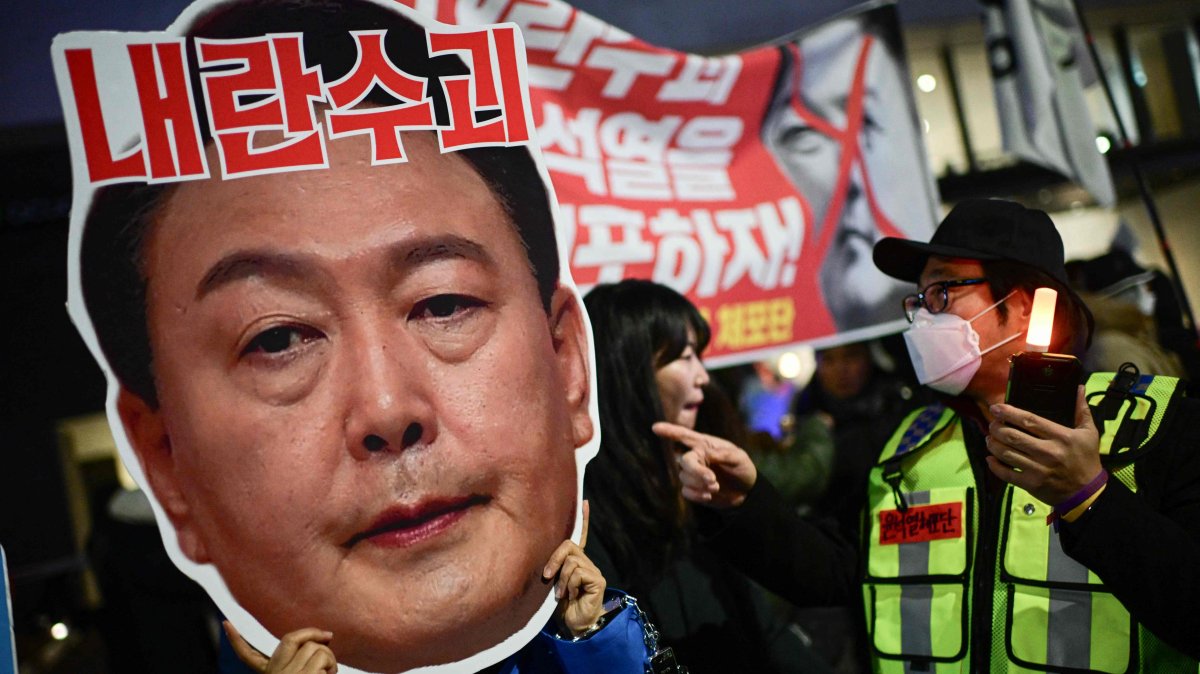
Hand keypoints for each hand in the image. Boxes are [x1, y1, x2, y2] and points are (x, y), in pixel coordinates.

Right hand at [223, 621, 336, 673]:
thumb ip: (299, 661)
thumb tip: (324, 637)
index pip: (247, 656)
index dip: (235, 640)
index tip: (226, 624)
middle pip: (292, 639)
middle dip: (314, 636)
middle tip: (327, 640)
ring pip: (314, 647)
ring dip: (330, 658)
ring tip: (330, 672)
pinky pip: (323, 659)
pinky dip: (332, 667)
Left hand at [542, 500, 605, 636]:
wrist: (572, 626)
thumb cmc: (559, 606)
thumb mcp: (551, 583)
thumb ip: (551, 568)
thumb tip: (538, 558)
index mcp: (575, 561)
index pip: (580, 536)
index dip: (582, 519)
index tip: (584, 500)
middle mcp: (586, 563)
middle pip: (568, 545)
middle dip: (554, 559)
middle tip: (546, 576)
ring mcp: (593, 571)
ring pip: (571, 561)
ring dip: (561, 579)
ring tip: (560, 594)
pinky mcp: (597, 580)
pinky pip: (578, 572)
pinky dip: (569, 584)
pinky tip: (571, 595)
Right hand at [653, 421, 756, 508]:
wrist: (745, 491)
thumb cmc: (742, 468)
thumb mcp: (738, 458)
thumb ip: (722, 454)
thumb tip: (706, 455)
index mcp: (704, 445)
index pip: (684, 436)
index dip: (670, 431)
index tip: (655, 427)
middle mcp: (695, 457)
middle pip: (685, 462)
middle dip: (697, 472)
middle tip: (713, 481)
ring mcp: (692, 473)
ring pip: (685, 478)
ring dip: (700, 484)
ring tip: (716, 487)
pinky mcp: (693, 489)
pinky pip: (686, 492)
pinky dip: (697, 495)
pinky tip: (709, 496)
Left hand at [985, 386, 1102, 505]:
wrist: (1088, 493)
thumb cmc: (1086, 460)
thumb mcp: (1089, 433)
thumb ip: (1082, 410)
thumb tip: (1079, 388)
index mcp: (1061, 437)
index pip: (1030, 420)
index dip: (1009, 413)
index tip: (996, 408)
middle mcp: (1048, 452)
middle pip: (1013, 436)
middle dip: (996, 428)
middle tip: (992, 424)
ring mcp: (1038, 469)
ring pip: (1006, 453)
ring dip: (993, 444)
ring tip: (990, 438)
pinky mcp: (1031, 484)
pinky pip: (1006, 473)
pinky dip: (994, 465)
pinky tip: (990, 458)